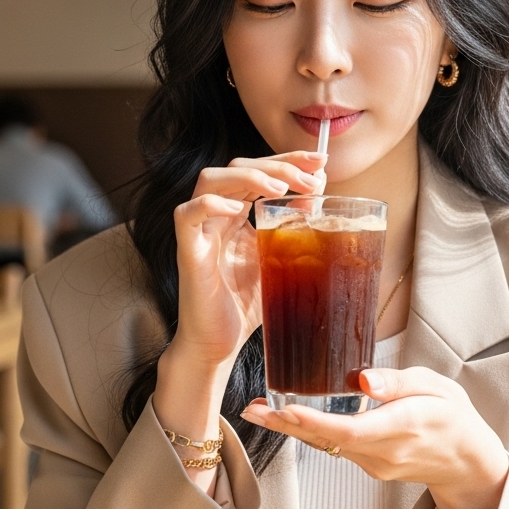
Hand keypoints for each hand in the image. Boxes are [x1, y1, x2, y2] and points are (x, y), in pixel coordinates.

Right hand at [152, 151, 324, 491]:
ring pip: (210, 180)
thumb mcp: (280, 263)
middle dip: (278, 165)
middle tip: (311, 178)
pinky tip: (239, 209)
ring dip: (249, 176)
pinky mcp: (188, 253)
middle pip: (237, 166)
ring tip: (280, 188)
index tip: (321, 161)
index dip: (288, 160)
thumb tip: (321, 205)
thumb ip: (295, 234)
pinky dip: (210, 205)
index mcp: (238, 215)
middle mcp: (216, 217)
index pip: (259, 171)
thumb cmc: (245, 308)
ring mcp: (200, 232)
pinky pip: (187, 215)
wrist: (219, 348)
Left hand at [240, 367, 508, 508]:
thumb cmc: (453, 417)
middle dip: (288, 424)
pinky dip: (309, 432)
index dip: (315, 421)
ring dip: (292, 428)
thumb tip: (366, 379)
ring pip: (327, 445)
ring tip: (259, 410)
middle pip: (328, 440)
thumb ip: (399, 381)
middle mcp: (385, 451)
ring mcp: (374, 463)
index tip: (287, 408)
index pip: (352, 430)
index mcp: (405, 426)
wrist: (467, 459)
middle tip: (254, 409)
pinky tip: (289, 418)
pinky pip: (334, 448)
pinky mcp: (369, 465)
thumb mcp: (436, 386)